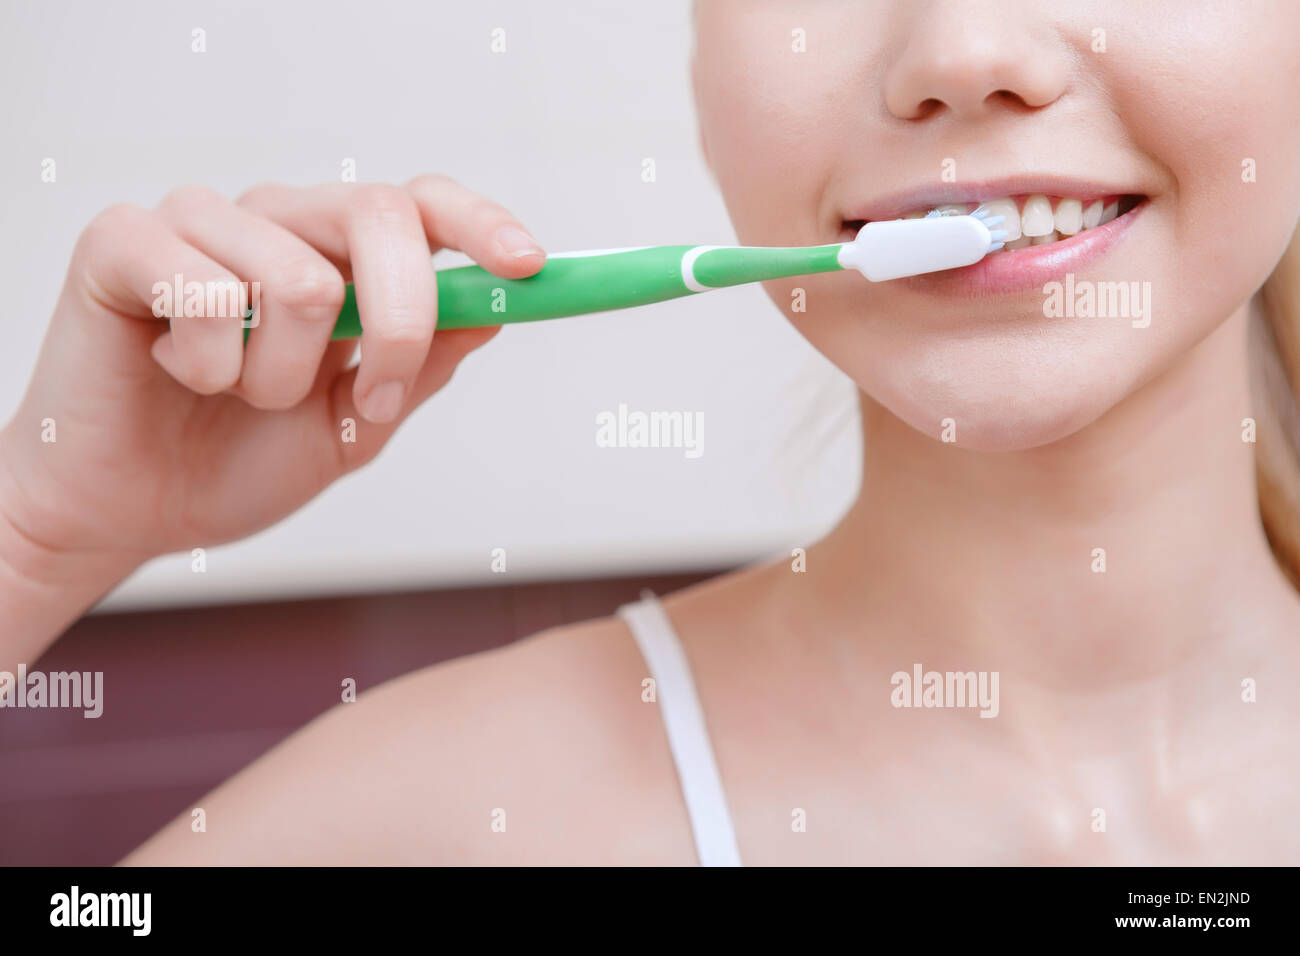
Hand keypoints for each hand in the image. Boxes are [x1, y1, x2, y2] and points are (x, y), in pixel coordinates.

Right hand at [0, 176, 544, 571]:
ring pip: (298, 278)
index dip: (481, 223)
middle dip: (399, 326)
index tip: (530, 267)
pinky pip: (206, 292)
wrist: (132, 512)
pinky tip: (176, 374)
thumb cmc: (237, 461)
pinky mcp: (124, 240)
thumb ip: (421, 366)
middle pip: (379, 215)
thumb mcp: (356, 425)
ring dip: (280, 378)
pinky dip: (209, 368)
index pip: (420, 204)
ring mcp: (199, 221)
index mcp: (336, 254)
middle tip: (368, 402)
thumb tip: (495, 308)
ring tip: (235, 395)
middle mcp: (276, 220)